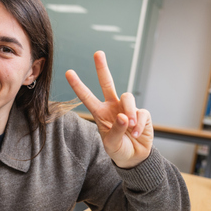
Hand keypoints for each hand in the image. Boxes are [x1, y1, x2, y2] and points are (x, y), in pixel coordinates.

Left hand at [65, 51, 152, 168]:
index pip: (87, 97)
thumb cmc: (119, 149)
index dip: (78, 85)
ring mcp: (128, 108)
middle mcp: (113, 106)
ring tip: (130, 127)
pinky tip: (136, 133)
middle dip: (102, 68)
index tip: (68, 72)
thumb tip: (124, 116)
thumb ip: (116, 131)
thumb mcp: (112, 144)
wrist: (134, 157)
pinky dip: (139, 124)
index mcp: (100, 113)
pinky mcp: (142, 113)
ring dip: (129, 111)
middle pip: (107, 83)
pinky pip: (141, 113)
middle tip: (98, 53)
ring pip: (128, 97)